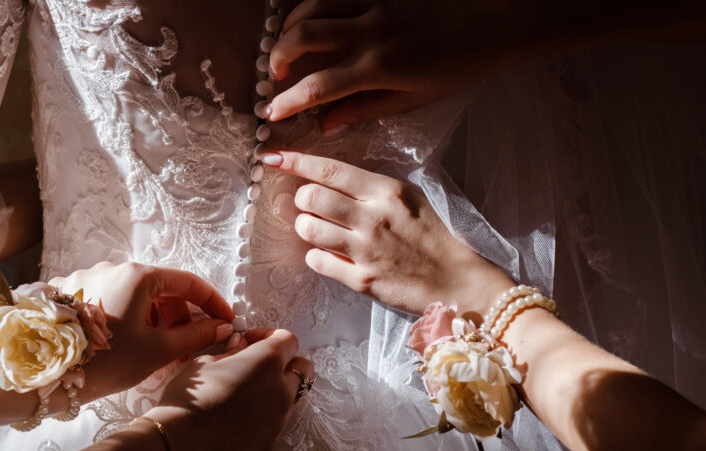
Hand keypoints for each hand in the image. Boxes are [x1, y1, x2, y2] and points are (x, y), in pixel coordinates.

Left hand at [49, 262, 234, 399]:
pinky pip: (108, 300)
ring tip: (155, 350)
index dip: (212, 303)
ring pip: (133, 295)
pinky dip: (125, 317)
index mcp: (139, 276)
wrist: (42, 375)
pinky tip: (124, 343)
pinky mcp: (66, 293)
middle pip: (160, 288)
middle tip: (188, 346)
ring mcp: (86, 278)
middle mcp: (112, 267)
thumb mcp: (158, 351)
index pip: (189, 282)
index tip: (226, 320)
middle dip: (180, 315)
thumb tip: (221, 326)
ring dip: (152, 318)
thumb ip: (196, 335)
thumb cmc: (106, 362)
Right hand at [147, 329, 313, 450]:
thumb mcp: (205, 363)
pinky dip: (273, 410)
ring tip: (254, 390)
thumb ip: (232, 352)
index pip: (288, 340)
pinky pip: (283, 418)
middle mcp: (282, 389)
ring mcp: (281, 418)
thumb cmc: (188, 398)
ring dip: (283, 386)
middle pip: (303, 368)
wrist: (179, 447)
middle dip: (285, 361)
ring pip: (297, 395)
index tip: (250, 341)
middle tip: (258, 363)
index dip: (270, 335)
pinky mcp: (272, 441)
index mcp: (267, 361)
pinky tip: (247, 413)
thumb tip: (242, 347)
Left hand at [262, 150, 511, 315]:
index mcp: (386, 191)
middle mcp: (372, 217)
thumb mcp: (410, 198)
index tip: (273, 157)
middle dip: (302, 200)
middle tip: (311, 206)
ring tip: (317, 230)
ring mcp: (365, 250)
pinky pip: (317, 262)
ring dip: (305, 227)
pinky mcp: (361, 280)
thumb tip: (331, 180)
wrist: (456, 280)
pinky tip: (328, 255)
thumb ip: (372, 189)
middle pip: (311, 197)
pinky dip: (316, 256)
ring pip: (308, 229)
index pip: (329, 170)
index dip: (295, 161)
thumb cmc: (434, 237)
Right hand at [267, 0, 525, 128]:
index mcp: (376, 67)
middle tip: (276, 75)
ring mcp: (372, 2)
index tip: (270, 114)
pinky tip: (308, 15)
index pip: (316, 87)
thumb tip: (327, 125)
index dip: (287, 102)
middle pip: (302, 38)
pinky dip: (312, 2)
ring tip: (287, 45)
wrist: (493, 19)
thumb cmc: (457, 65)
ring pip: (311, 6)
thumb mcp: (412, 99)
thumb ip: (365, 109)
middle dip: (279, 58)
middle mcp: (368, 31)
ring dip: (290, 27)